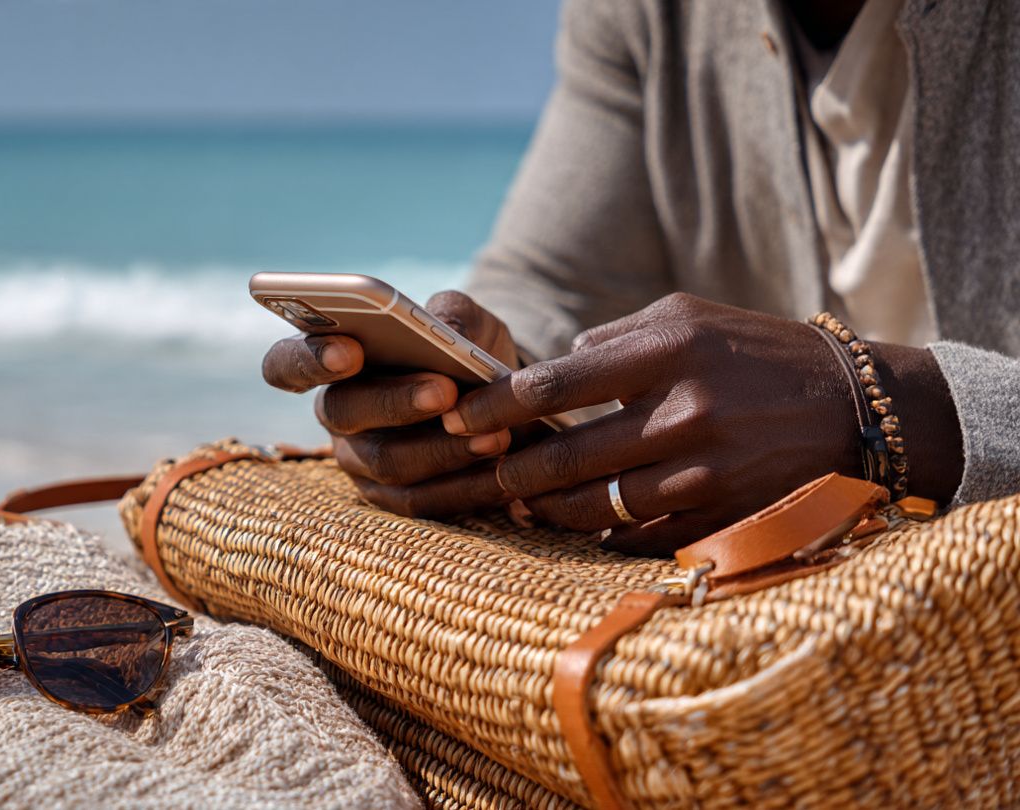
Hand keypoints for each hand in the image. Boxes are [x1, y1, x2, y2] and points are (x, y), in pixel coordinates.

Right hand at [261, 291, 525, 515]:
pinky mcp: (392, 498)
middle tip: (446, 392)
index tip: (350, 350)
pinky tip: (503, 469)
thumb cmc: (463, 348)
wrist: (495, 398)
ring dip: (443, 449)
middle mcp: (335, 413)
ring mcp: (358, 461)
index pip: (286, 364)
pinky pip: (421, 501)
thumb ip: (451, 314)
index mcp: (329, 359)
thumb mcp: (464, 320)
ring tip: (494, 434)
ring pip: (387, 463)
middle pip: (344, 412)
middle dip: (396, 402)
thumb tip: (446, 332)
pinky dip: (466, 486)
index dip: (308, 359)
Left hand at [439, 293, 866, 553]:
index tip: (461, 414)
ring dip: (547, 508)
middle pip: (566, 456)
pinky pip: (639, 538)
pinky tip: (581, 524)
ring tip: (523, 501)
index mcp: (667, 353)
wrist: (851, 406)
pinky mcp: (721, 515)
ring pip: (595, 506)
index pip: (555, 384)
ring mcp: (703, 472)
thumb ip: (614, 340)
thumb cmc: (754, 351)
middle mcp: (683, 414)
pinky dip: (601, 534)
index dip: (497, 405)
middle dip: (512, 469)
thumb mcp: (687, 317)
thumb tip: (554, 365)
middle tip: (485, 468)